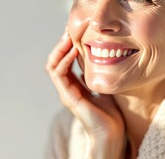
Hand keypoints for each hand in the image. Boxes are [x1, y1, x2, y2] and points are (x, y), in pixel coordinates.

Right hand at [45, 31, 125, 158]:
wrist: (111, 133)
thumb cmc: (111, 113)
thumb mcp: (104, 85)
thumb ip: (99, 74)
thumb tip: (102, 57)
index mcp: (74, 85)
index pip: (64, 60)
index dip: (67, 46)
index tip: (75, 31)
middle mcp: (67, 88)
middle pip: (55, 61)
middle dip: (61, 44)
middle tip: (68, 29)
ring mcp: (66, 92)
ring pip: (53, 65)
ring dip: (59, 49)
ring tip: (68, 36)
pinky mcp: (69, 97)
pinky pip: (60, 74)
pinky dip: (64, 60)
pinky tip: (72, 50)